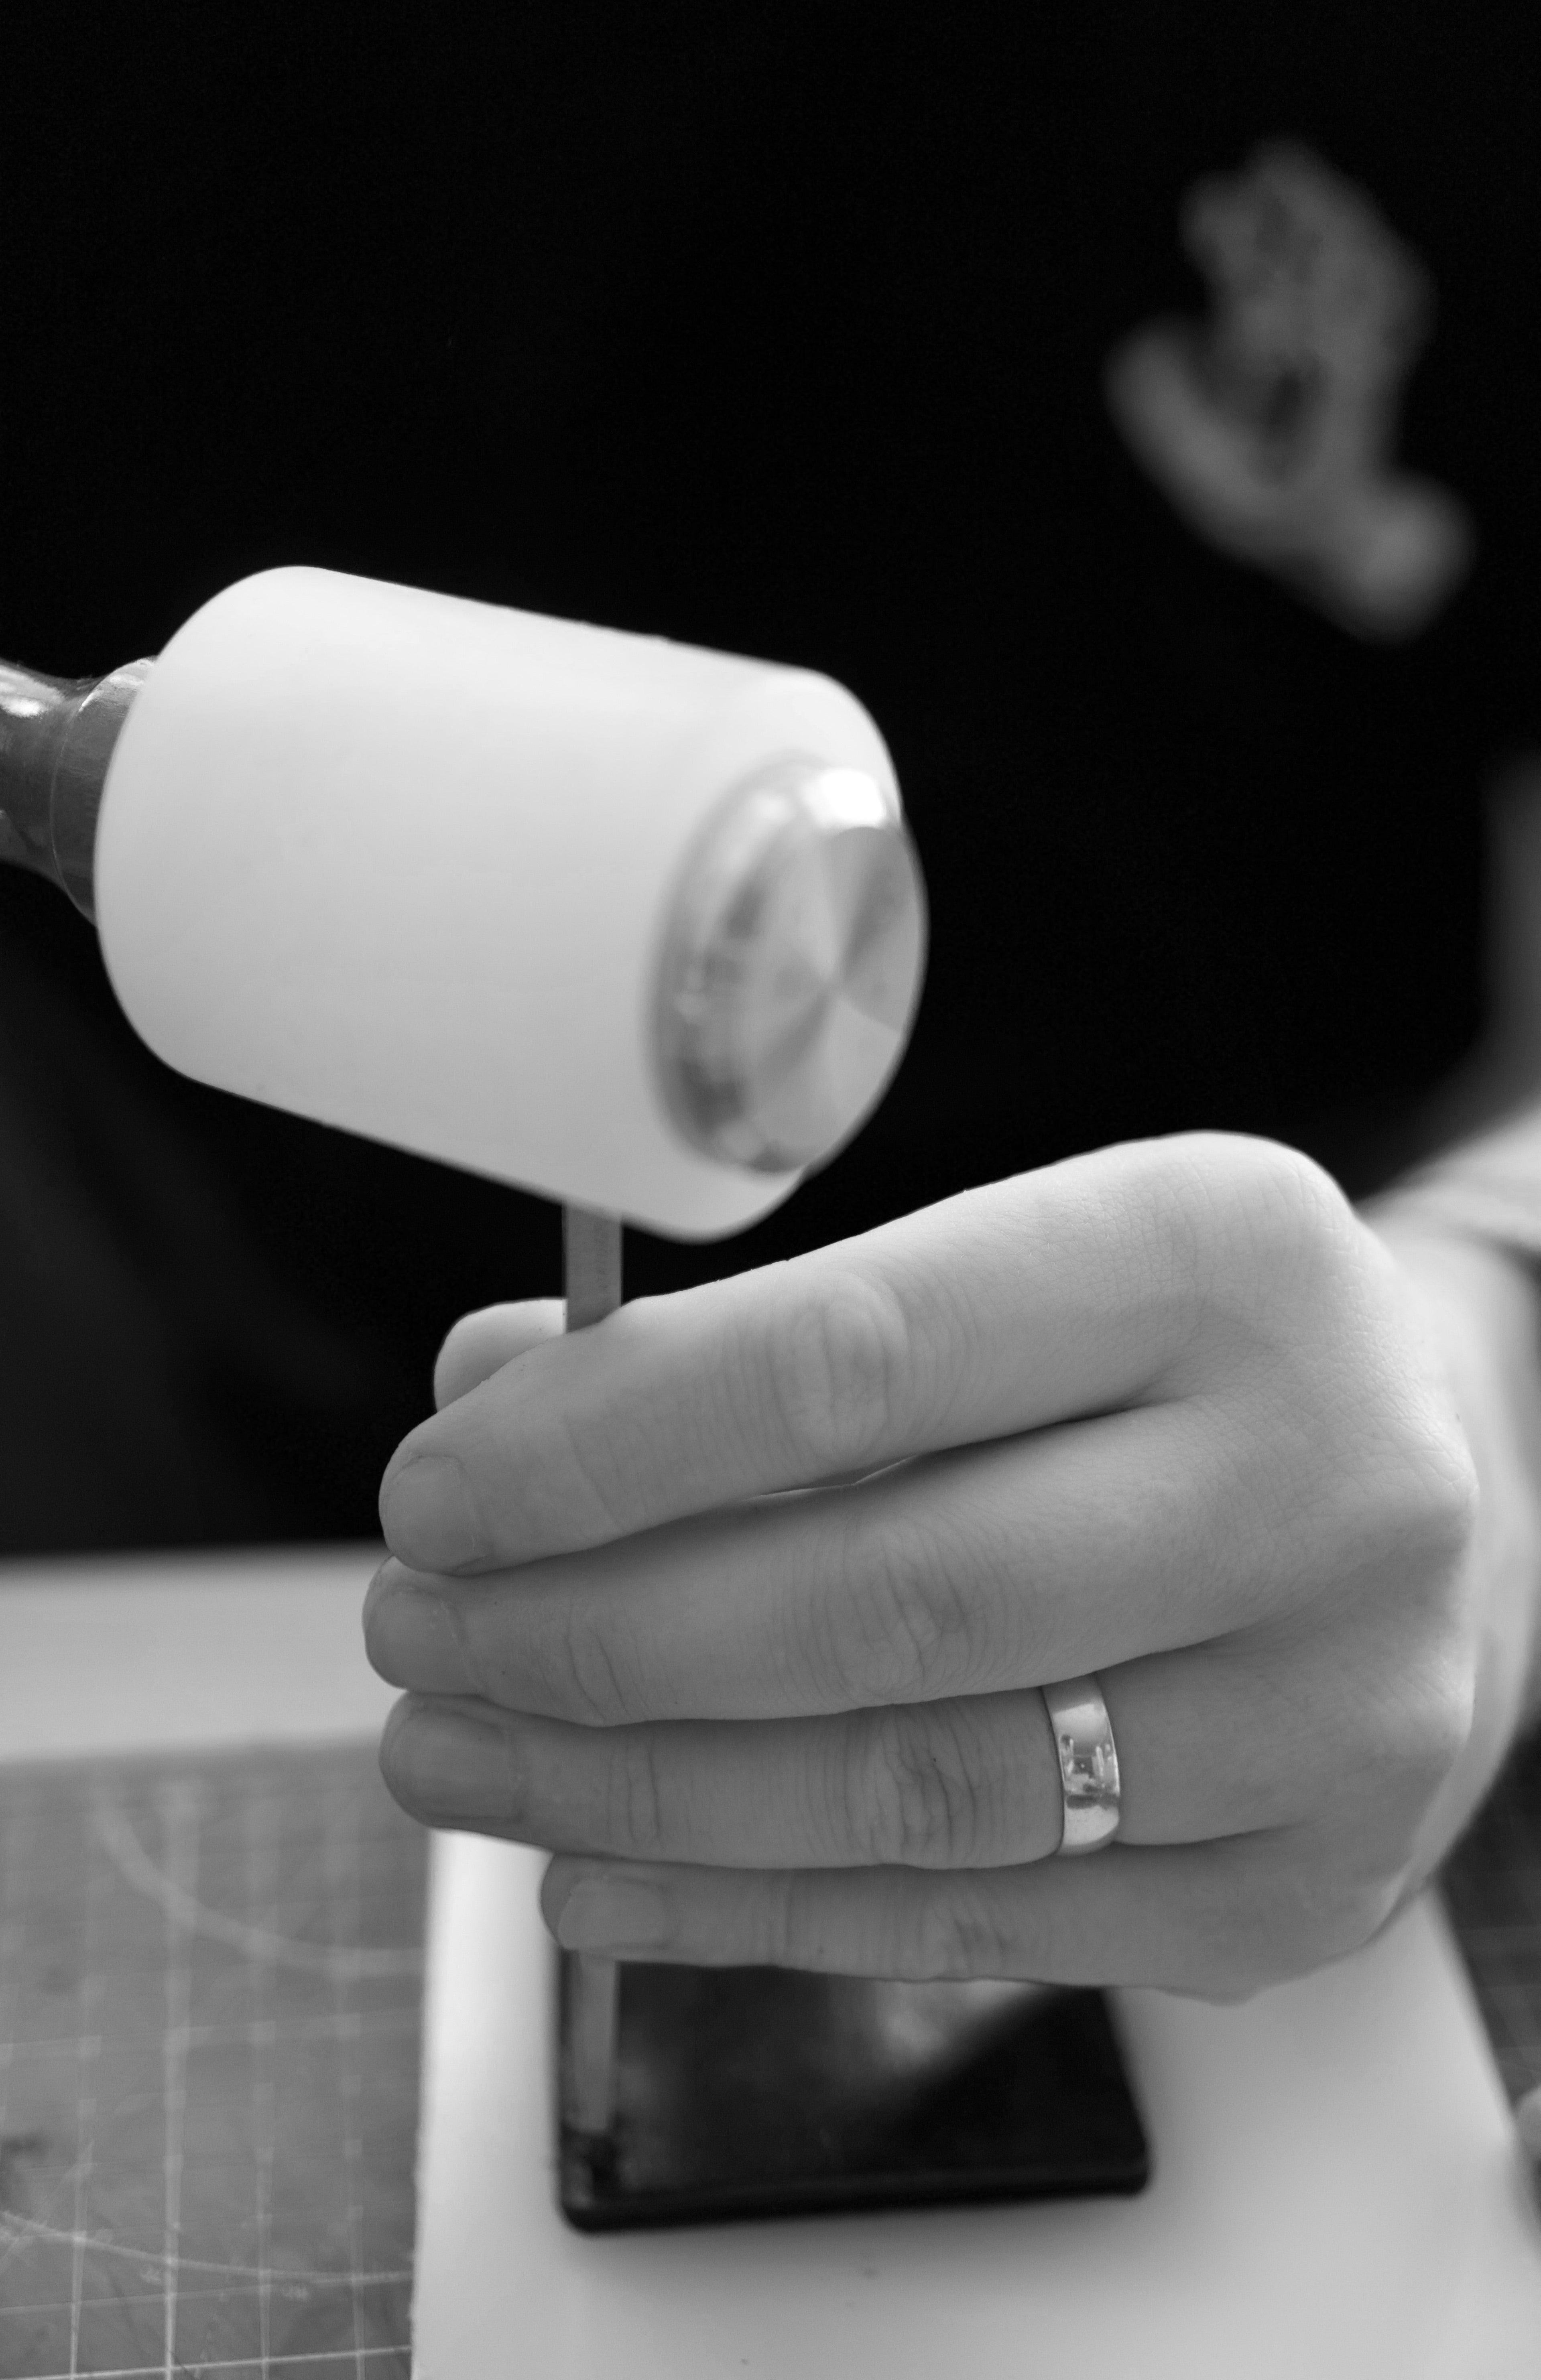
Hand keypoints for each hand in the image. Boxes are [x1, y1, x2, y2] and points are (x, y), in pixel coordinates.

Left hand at [364, 1132, 1540, 1997]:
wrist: (1428, 1486)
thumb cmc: (1169, 1357)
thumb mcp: (1001, 1272)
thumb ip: (754, 1340)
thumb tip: (491, 1403)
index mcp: (1218, 1259)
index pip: (855, 1355)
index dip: (607, 1444)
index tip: (441, 1490)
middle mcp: (1317, 1482)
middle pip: (882, 1599)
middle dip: (592, 1635)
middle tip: (417, 1634)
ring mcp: (1331, 1708)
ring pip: (918, 1789)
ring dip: (641, 1791)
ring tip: (465, 1755)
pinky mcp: (1302, 1883)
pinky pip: (977, 1926)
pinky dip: (756, 1911)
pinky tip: (601, 1877)